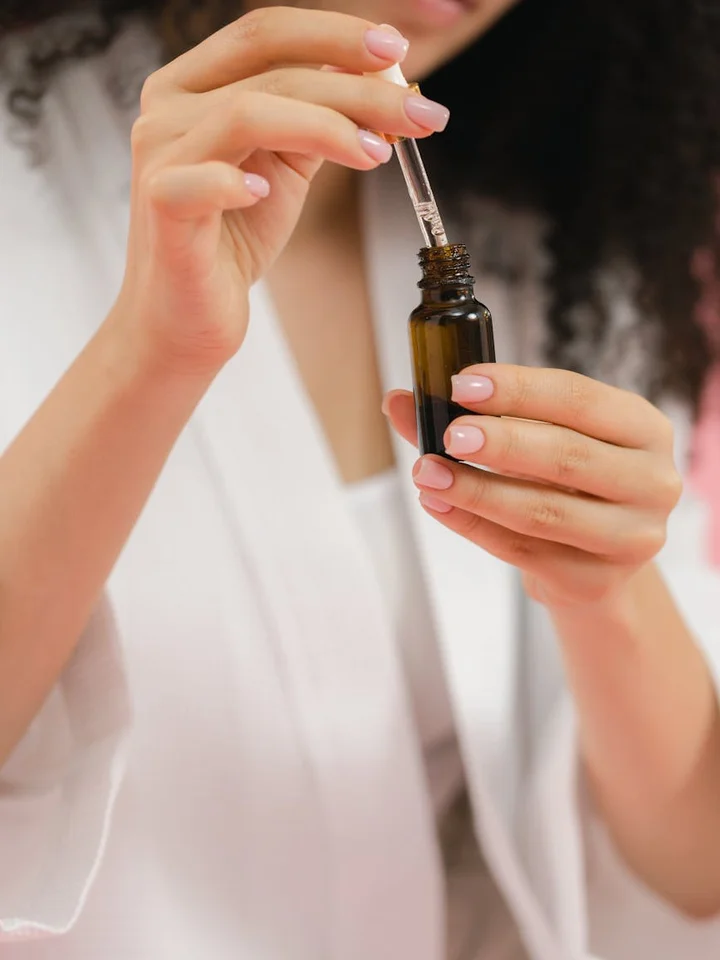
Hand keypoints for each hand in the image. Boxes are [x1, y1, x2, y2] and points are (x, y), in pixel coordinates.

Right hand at [115, 9, 448, 372]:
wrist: (187, 316)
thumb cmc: (231, 240)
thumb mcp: (284, 168)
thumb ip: (317, 121)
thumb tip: (378, 80)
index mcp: (193, 85)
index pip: (265, 33)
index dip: (334, 33)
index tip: (395, 52)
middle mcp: (168, 109)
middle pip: (272, 72)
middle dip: (357, 89)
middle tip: (419, 115)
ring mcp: (160, 157)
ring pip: (247, 114)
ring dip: (325, 127)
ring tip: (376, 154)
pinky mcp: (161, 208)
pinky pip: (201, 182)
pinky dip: (237, 183)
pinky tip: (266, 196)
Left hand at [385, 364, 682, 608]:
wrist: (594, 559)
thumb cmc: (564, 483)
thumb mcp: (534, 438)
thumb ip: (471, 418)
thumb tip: (397, 400)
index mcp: (643, 428)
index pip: (578, 398)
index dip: (518, 389)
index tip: (462, 384)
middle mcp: (652, 481)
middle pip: (567, 456)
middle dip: (501, 443)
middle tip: (449, 436)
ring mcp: (631, 537)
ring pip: (542, 511)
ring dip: (476, 491)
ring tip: (428, 474)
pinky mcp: (595, 580)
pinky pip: (522, 551)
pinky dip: (473, 526)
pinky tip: (438, 506)